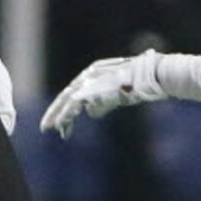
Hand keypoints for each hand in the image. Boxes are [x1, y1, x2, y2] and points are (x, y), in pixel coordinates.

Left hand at [41, 49, 163, 138]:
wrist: (154, 75)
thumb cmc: (141, 84)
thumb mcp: (117, 95)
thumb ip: (102, 103)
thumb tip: (89, 113)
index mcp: (95, 72)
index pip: (74, 91)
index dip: (65, 107)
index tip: (59, 123)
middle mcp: (91, 73)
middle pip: (67, 93)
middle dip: (55, 111)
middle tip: (45, 127)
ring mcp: (93, 78)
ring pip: (68, 98)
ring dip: (59, 115)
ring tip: (51, 129)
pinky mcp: (97, 86)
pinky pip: (76, 102)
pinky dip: (67, 114)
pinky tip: (60, 124)